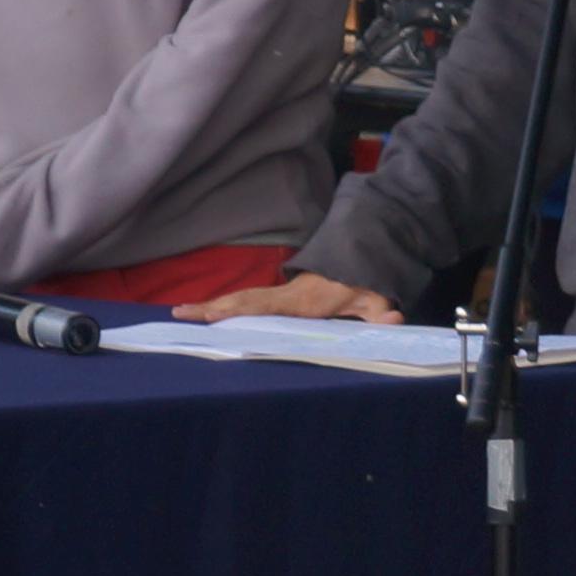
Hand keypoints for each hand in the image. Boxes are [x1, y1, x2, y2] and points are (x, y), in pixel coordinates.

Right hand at [179, 271, 400, 324]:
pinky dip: (223, 308)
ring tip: (180, 313)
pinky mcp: (278, 298)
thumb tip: (395, 318)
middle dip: (212, 307)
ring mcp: (280, 295)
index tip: (214, 313)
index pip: (265, 304)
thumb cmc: (363, 283)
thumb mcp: (375, 297)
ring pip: (240, 301)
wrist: (359, 257)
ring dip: (211, 307)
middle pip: (243, 301)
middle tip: (181, 313)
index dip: (239, 308)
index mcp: (302, 299)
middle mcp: (285, 295)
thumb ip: (381, 311)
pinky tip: (204, 312)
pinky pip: (247, 303)